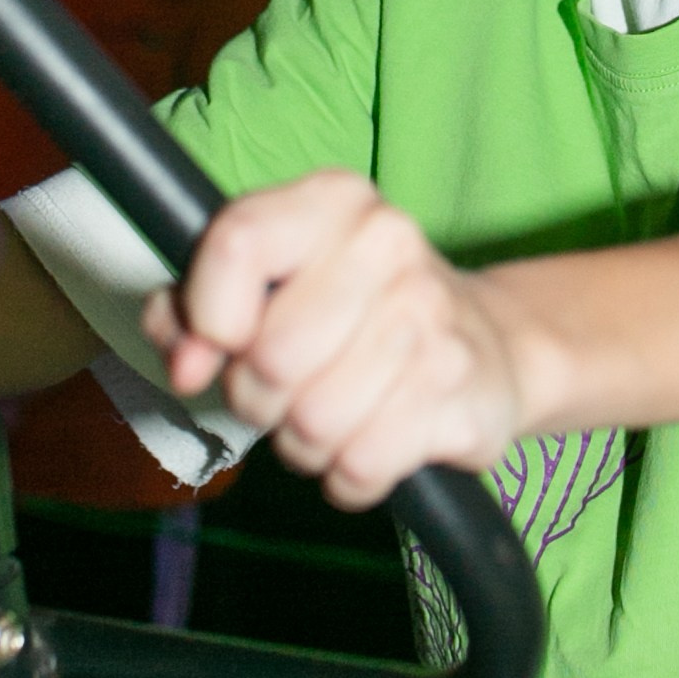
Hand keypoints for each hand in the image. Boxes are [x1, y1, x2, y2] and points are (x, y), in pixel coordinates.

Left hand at [138, 172, 532, 509]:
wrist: (490, 344)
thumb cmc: (352, 317)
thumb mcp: (269, 287)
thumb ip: (191, 312)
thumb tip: (188, 365)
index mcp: (335, 202)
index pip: (238, 242)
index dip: (207, 313)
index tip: (221, 341)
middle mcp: (390, 244)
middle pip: (271, 355)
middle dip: (258, 395)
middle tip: (284, 388)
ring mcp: (432, 318)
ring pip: (313, 421)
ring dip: (305, 441)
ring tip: (329, 414)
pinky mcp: (459, 392)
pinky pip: (360, 466)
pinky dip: (349, 476)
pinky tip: (369, 441)